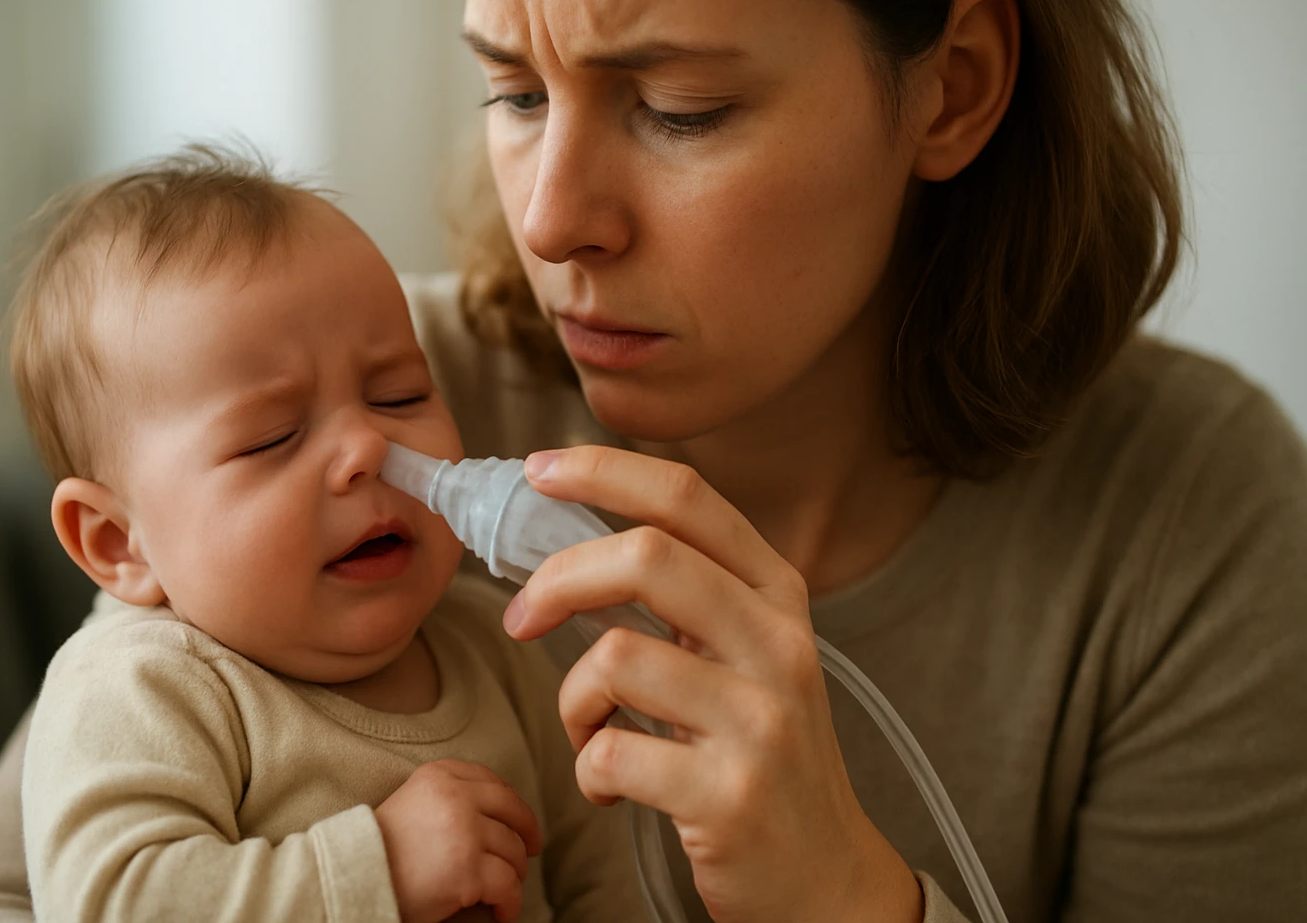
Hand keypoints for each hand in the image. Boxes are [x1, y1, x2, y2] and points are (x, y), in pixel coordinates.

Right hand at [374, 759, 542, 922]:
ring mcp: (464, 832)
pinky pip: (508, 886)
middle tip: (531, 853)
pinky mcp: (467, 871)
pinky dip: (510, 902)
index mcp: (440, 775)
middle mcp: (456, 796)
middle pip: (512, 812)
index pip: (492, 781)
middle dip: (527, 835)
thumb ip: (451, 795)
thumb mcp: (413, 801)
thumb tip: (503, 812)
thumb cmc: (381, 848)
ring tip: (503, 890)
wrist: (353, 878)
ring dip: (514, 875)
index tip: (519, 822)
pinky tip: (502, 912)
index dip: (512, 805)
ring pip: (514, 852)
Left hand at [503, 446, 922, 922]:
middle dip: (558, 577)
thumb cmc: (760, 752)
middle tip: (521, 616)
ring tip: (589, 728)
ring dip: (572, 698)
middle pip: (647, 556)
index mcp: (775, 594)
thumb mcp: (744, 654)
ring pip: (616, 657)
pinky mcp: (729, 795)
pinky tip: (612, 783)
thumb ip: (685, 592)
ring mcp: (760, 720)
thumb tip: (571, 540)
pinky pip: (612, 752)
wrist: (826, 877)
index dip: (603, 471)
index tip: (538, 471)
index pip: (687, 498)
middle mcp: (778, 644)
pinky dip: (588, 768)